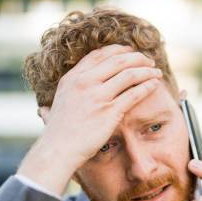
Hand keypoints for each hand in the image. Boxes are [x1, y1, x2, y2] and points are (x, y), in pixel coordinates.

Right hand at [18, 44, 161, 194]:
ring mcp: (97, 96)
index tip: (131, 52)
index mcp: (72, 78)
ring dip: (147, 70)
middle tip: (149, 60)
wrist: (59, 150)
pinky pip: (134, 93)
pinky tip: (154, 85)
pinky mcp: (109, 111)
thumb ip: (61, 102)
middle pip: (118, 60)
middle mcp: (85, 82)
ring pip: (129, 74)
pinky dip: (147, 86)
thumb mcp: (53, 107)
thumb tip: (45, 108)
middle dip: (137, 58)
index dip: (119, 50)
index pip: (99, 54)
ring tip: (156, 71)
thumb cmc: (58, 133)